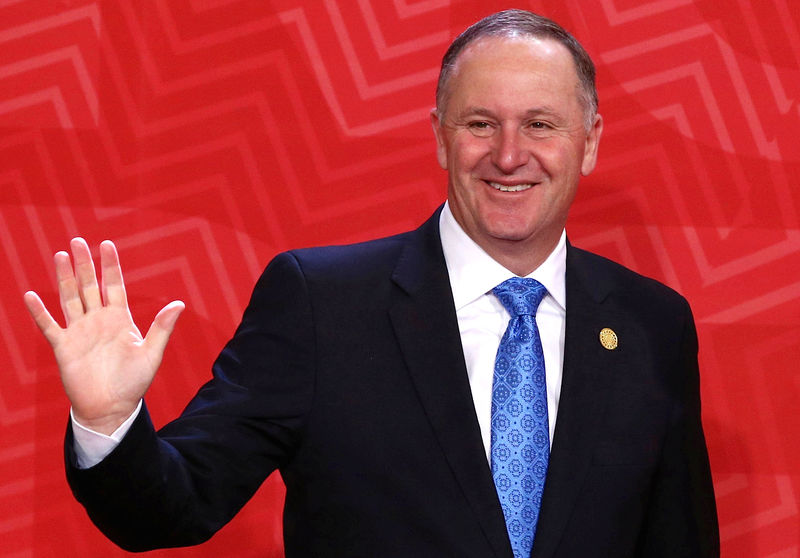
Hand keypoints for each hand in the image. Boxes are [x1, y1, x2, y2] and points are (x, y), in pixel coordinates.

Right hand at [24, 238, 183, 434]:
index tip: (106, 244)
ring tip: (61, 255)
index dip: (110, 265)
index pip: (114, 285)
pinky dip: (40, 312)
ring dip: (64, 278)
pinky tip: (32, 295)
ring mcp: (79, 332)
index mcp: (120, 319)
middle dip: (84, 264)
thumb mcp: (152, 354)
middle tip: (78, 241)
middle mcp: (98, 321)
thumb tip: (179, 303)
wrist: (111, 408)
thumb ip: (162, 328)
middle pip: (89, 286)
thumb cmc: (134, 382)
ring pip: (70, 298)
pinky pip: (49, 325)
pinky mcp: (63, 347)